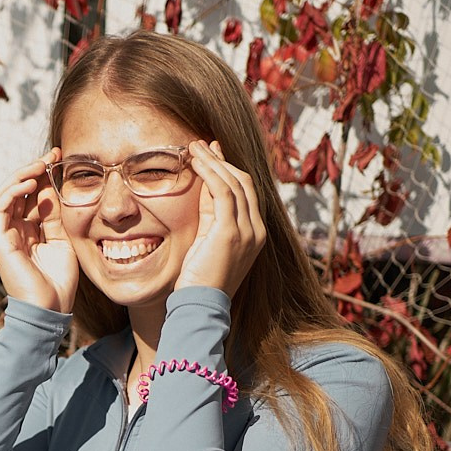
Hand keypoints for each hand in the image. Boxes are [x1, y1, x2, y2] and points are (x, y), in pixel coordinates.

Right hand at [0, 155, 79, 312]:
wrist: (50, 309)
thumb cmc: (58, 281)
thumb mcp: (63, 240)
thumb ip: (55, 215)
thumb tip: (51, 187)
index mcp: (30, 229)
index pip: (32, 193)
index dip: (43, 173)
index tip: (59, 157)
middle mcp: (16, 229)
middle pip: (18, 189)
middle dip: (33, 168)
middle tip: (50, 154)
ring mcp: (6, 234)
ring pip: (5, 193)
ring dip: (21, 175)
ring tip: (39, 164)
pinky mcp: (1, 240)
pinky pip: (0, 208)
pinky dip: (13, 192)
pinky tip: (30, 183)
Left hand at [174, 141, 265, 298]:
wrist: (200, 306)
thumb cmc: (199, 280)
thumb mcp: (207, 242)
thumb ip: (210, 216)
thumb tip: (205, 187)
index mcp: (255, 234)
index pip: (246, 193)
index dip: (229, 170)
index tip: (212, 154)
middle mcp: (257, 231)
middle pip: (244, 183)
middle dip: (222, 160)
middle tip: (202, 144)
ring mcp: (247, 232)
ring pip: (234, 183)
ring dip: (213, 161)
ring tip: (194, 147)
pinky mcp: (231, 232)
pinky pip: (223, 192)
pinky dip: (210, 172)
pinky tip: (195, 162)